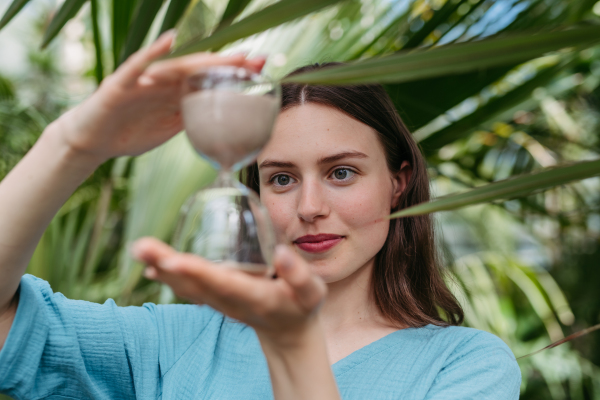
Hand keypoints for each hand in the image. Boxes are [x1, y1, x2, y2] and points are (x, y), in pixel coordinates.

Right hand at [53, 30, 264, 162]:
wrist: (91, 142)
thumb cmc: (130, 132)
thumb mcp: (168, 129)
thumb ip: (191, 118)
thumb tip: (220, 120)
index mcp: (175, 93)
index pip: (209, 80)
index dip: (234, 74)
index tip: (261, 69)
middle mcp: (162, 81)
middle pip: (199, 69)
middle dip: (227, 64)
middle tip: (256, 59)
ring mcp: (142, 80)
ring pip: (176, 67)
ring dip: (201, 60)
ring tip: (225, 57)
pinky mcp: (120, 84)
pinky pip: (137, 66)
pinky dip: (153, 53)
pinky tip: (169, 41)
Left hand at [130, 238, 327, 346]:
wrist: (287, 331)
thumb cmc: (302, 306)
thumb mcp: (311, 293)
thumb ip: (298, 275)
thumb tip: (281, 252)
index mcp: (254, 297)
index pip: (221, 283)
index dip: (196, 271)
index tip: (172, 259)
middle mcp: (230, 302)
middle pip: (194, 283)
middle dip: (167, 264)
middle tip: (140, 246)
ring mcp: (219, 303)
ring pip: (186, 286)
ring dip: (161, 267)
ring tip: (139, 249)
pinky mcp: (214, 299)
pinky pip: (188, 289)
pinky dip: (169, 276)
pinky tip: (153, 266)